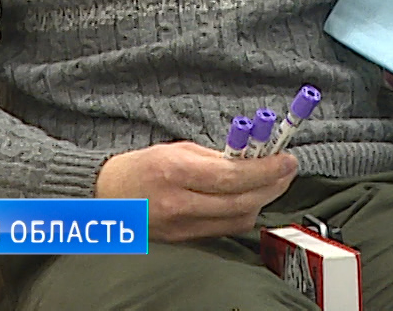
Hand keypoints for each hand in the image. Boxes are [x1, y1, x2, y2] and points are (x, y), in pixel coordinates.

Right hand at [96, 141, 297, 242]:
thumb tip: (253, 157)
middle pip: (240, 202)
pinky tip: (245, 200)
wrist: (105, 198)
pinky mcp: (182, 242)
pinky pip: (222, 230)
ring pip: (236, 221)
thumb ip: (216, 156)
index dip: (266, 170)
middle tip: (287, 171)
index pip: (232, 176)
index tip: (286, 161)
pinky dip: (239, 215)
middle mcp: (178, 204)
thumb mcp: (177, 149)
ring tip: (269, 183)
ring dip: (259, 201)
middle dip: (272, 185)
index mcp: (175, 172)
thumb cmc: (141, 168)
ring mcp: (180, 228)